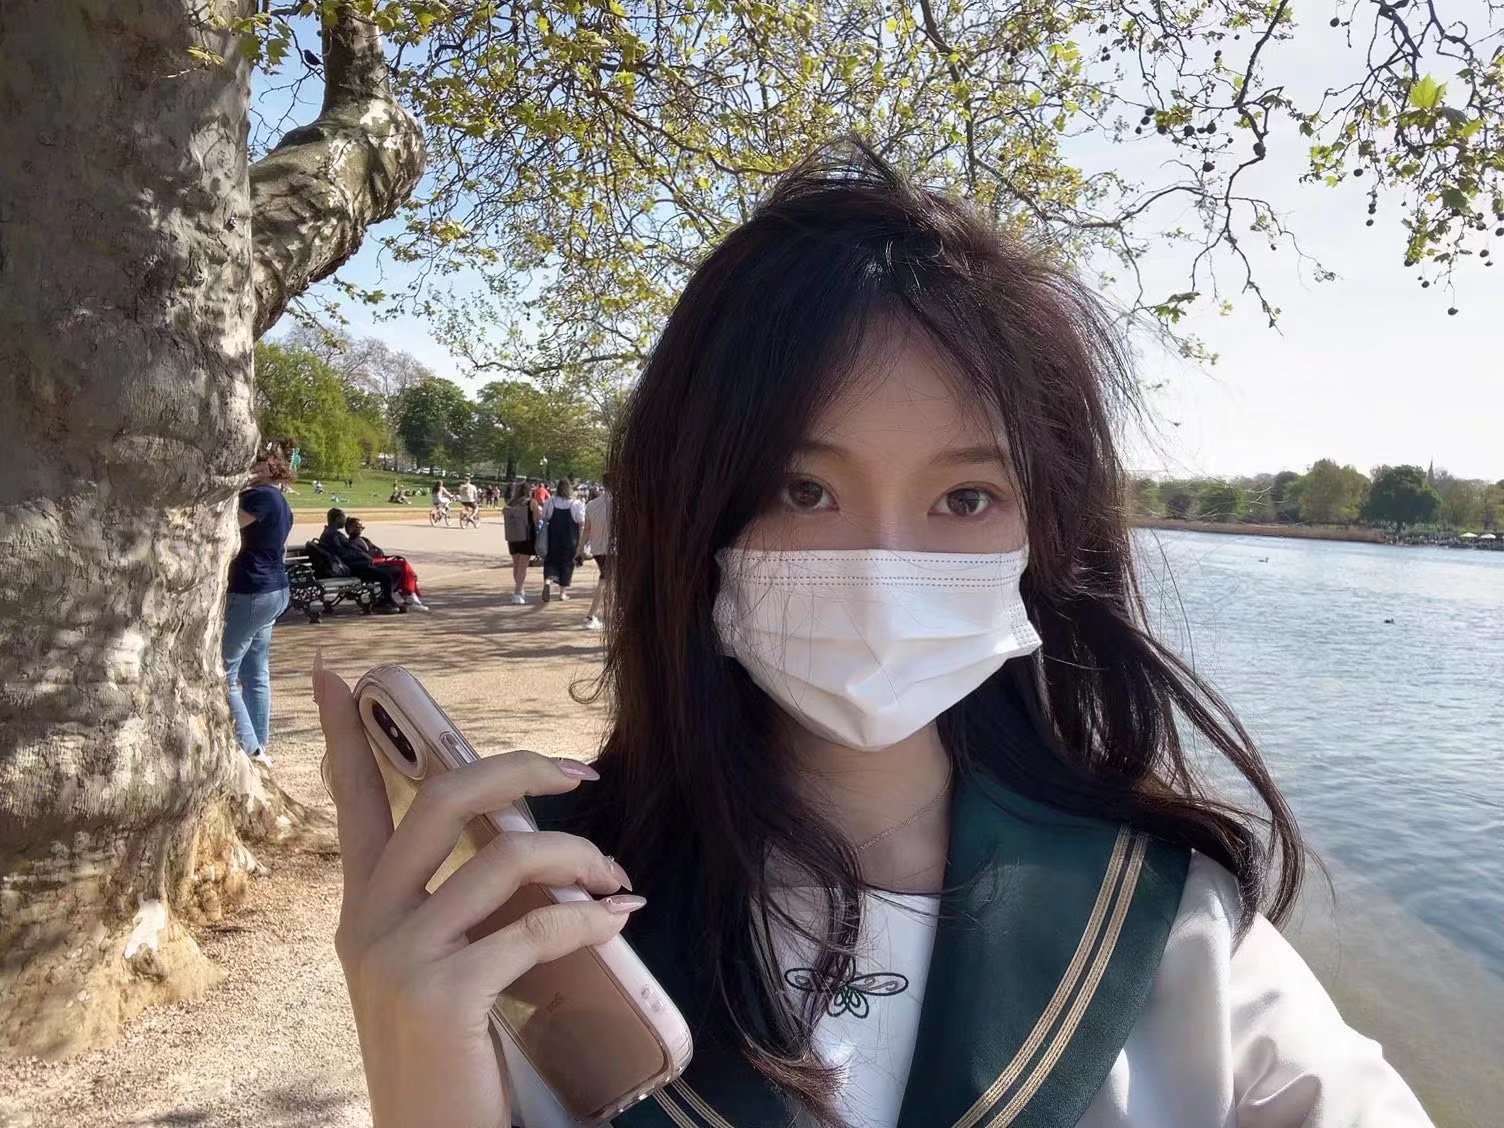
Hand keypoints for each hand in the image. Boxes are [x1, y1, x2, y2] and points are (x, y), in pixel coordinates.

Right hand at [316, 668, 642, 1127]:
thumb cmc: (448, 1062)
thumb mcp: (435, 972)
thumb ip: (457, 908)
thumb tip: (520, 846)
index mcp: (362, 910)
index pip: (354, 804)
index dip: (344, 735)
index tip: (341, 676)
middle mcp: (366, 922)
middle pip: (443, 798)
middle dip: (522, 768)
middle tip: (582, 775)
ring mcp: (398, 957)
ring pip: (503, 855)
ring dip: (579, 855)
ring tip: (618, 879)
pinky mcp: (439, 995)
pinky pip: (535, 927)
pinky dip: (590, 916)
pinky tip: (620, 919)